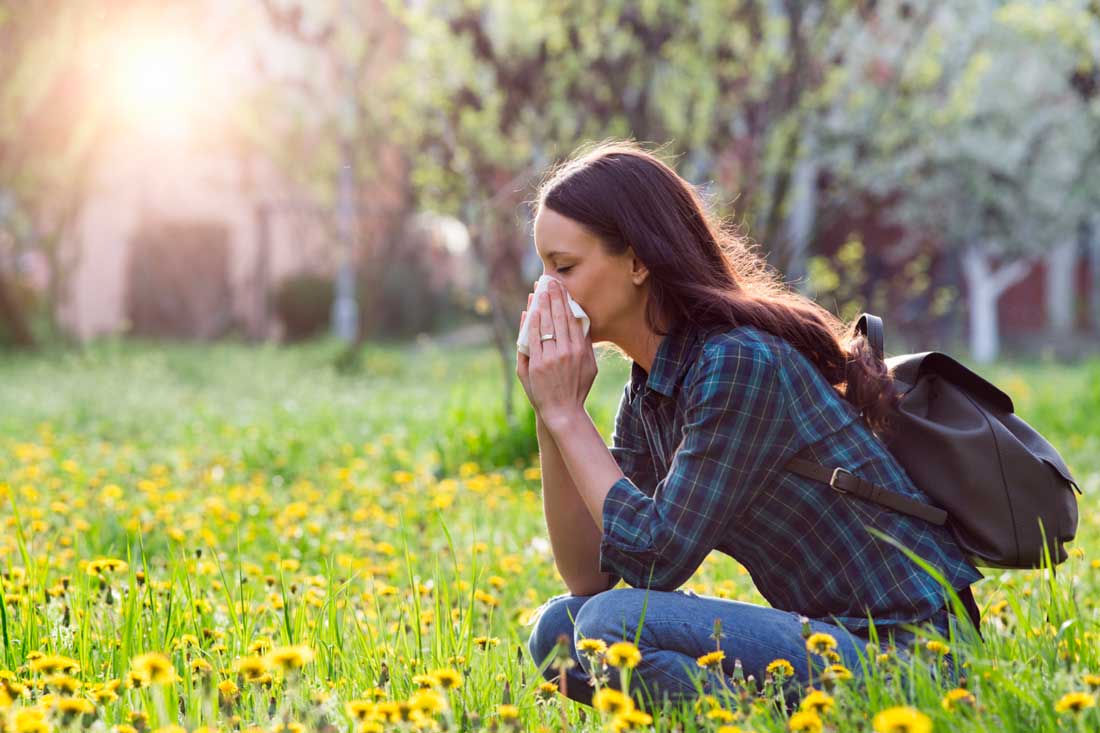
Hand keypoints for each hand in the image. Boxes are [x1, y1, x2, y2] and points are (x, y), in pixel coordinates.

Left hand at [516, 278, 596, 425]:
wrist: (563, 411)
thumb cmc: (577, 388)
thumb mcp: (590, 367)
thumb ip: (586, 345)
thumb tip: (582, 323)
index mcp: (581, 350)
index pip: (572, 318)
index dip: (566, 300)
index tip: (561, 286)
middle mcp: (566, 351)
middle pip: (558, 317)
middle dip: (553, 296)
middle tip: (549, 280)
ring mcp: (551, 357)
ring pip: (545, 325)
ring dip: (541, 305)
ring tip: (538, 290)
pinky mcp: (537, 364)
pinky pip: (533, 338)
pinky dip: (531, 323)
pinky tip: (530, 311)